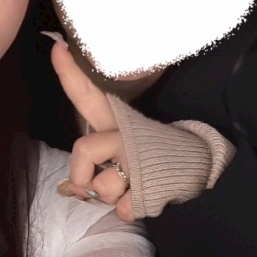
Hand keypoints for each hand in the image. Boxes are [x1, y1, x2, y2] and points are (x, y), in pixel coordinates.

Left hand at [50, 39, 134, 221]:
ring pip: (104, 187)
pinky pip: (124, 209)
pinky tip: (146, 196)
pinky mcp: (152, 185)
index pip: (87, 93)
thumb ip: (91, 165)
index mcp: (116, 121)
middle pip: (84, 150)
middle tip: (100, 181)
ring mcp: (139, 159)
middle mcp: (126, 134)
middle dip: (82, 177)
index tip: (57, 47)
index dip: (69, 72)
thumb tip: (71, 190)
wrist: (199, 167)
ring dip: (113, 196)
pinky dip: (131, 209)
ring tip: (133, 186)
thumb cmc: (148, 158)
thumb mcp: (121, 149)